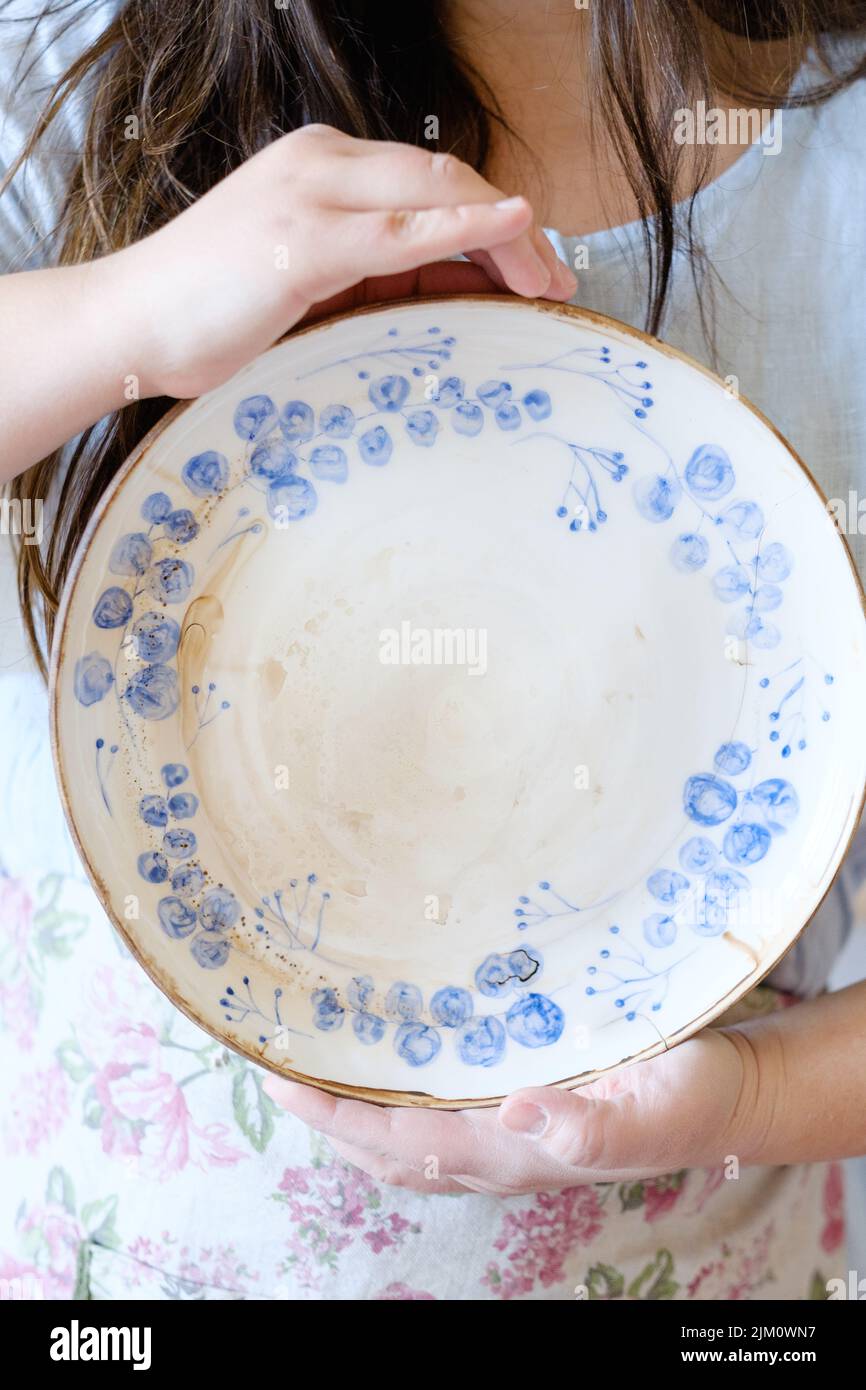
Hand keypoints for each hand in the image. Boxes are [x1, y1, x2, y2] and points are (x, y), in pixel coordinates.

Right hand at [100, 124, 576, 399]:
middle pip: (443, 179)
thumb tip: (439, 288)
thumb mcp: (302, 285)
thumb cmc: (206, 314)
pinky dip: (465, 229)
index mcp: (319, 170)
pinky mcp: (304, 242)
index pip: (425, 181)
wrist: (128, 325)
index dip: (489, 219)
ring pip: (434, 196)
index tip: (531, 266)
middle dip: (512, 230)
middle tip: (557, 281)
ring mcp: (312, 197)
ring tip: (549, 280)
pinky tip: (512, 229)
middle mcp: (320, 165)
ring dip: (504, 238)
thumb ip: (364, 274)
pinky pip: (404, 231)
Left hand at [263, 1025, 765, 1194]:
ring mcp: (509, 1140)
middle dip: (325, 1117)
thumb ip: (587, 1124)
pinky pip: (434, 1124)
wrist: (729, 1097)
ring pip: (404, 1145)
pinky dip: (390, 1108)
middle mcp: (499, 1152)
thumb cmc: (691, 1096)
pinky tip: (384, 1075)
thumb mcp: (651, 1106)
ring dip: (350, 1117)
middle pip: (385, 1149)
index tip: (283, 1077)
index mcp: (514, 1149)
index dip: (337, 1113)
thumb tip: (509, 1110)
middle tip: (273, 1066)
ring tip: (309, 1073)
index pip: (401, 1139)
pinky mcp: (524, 1118)